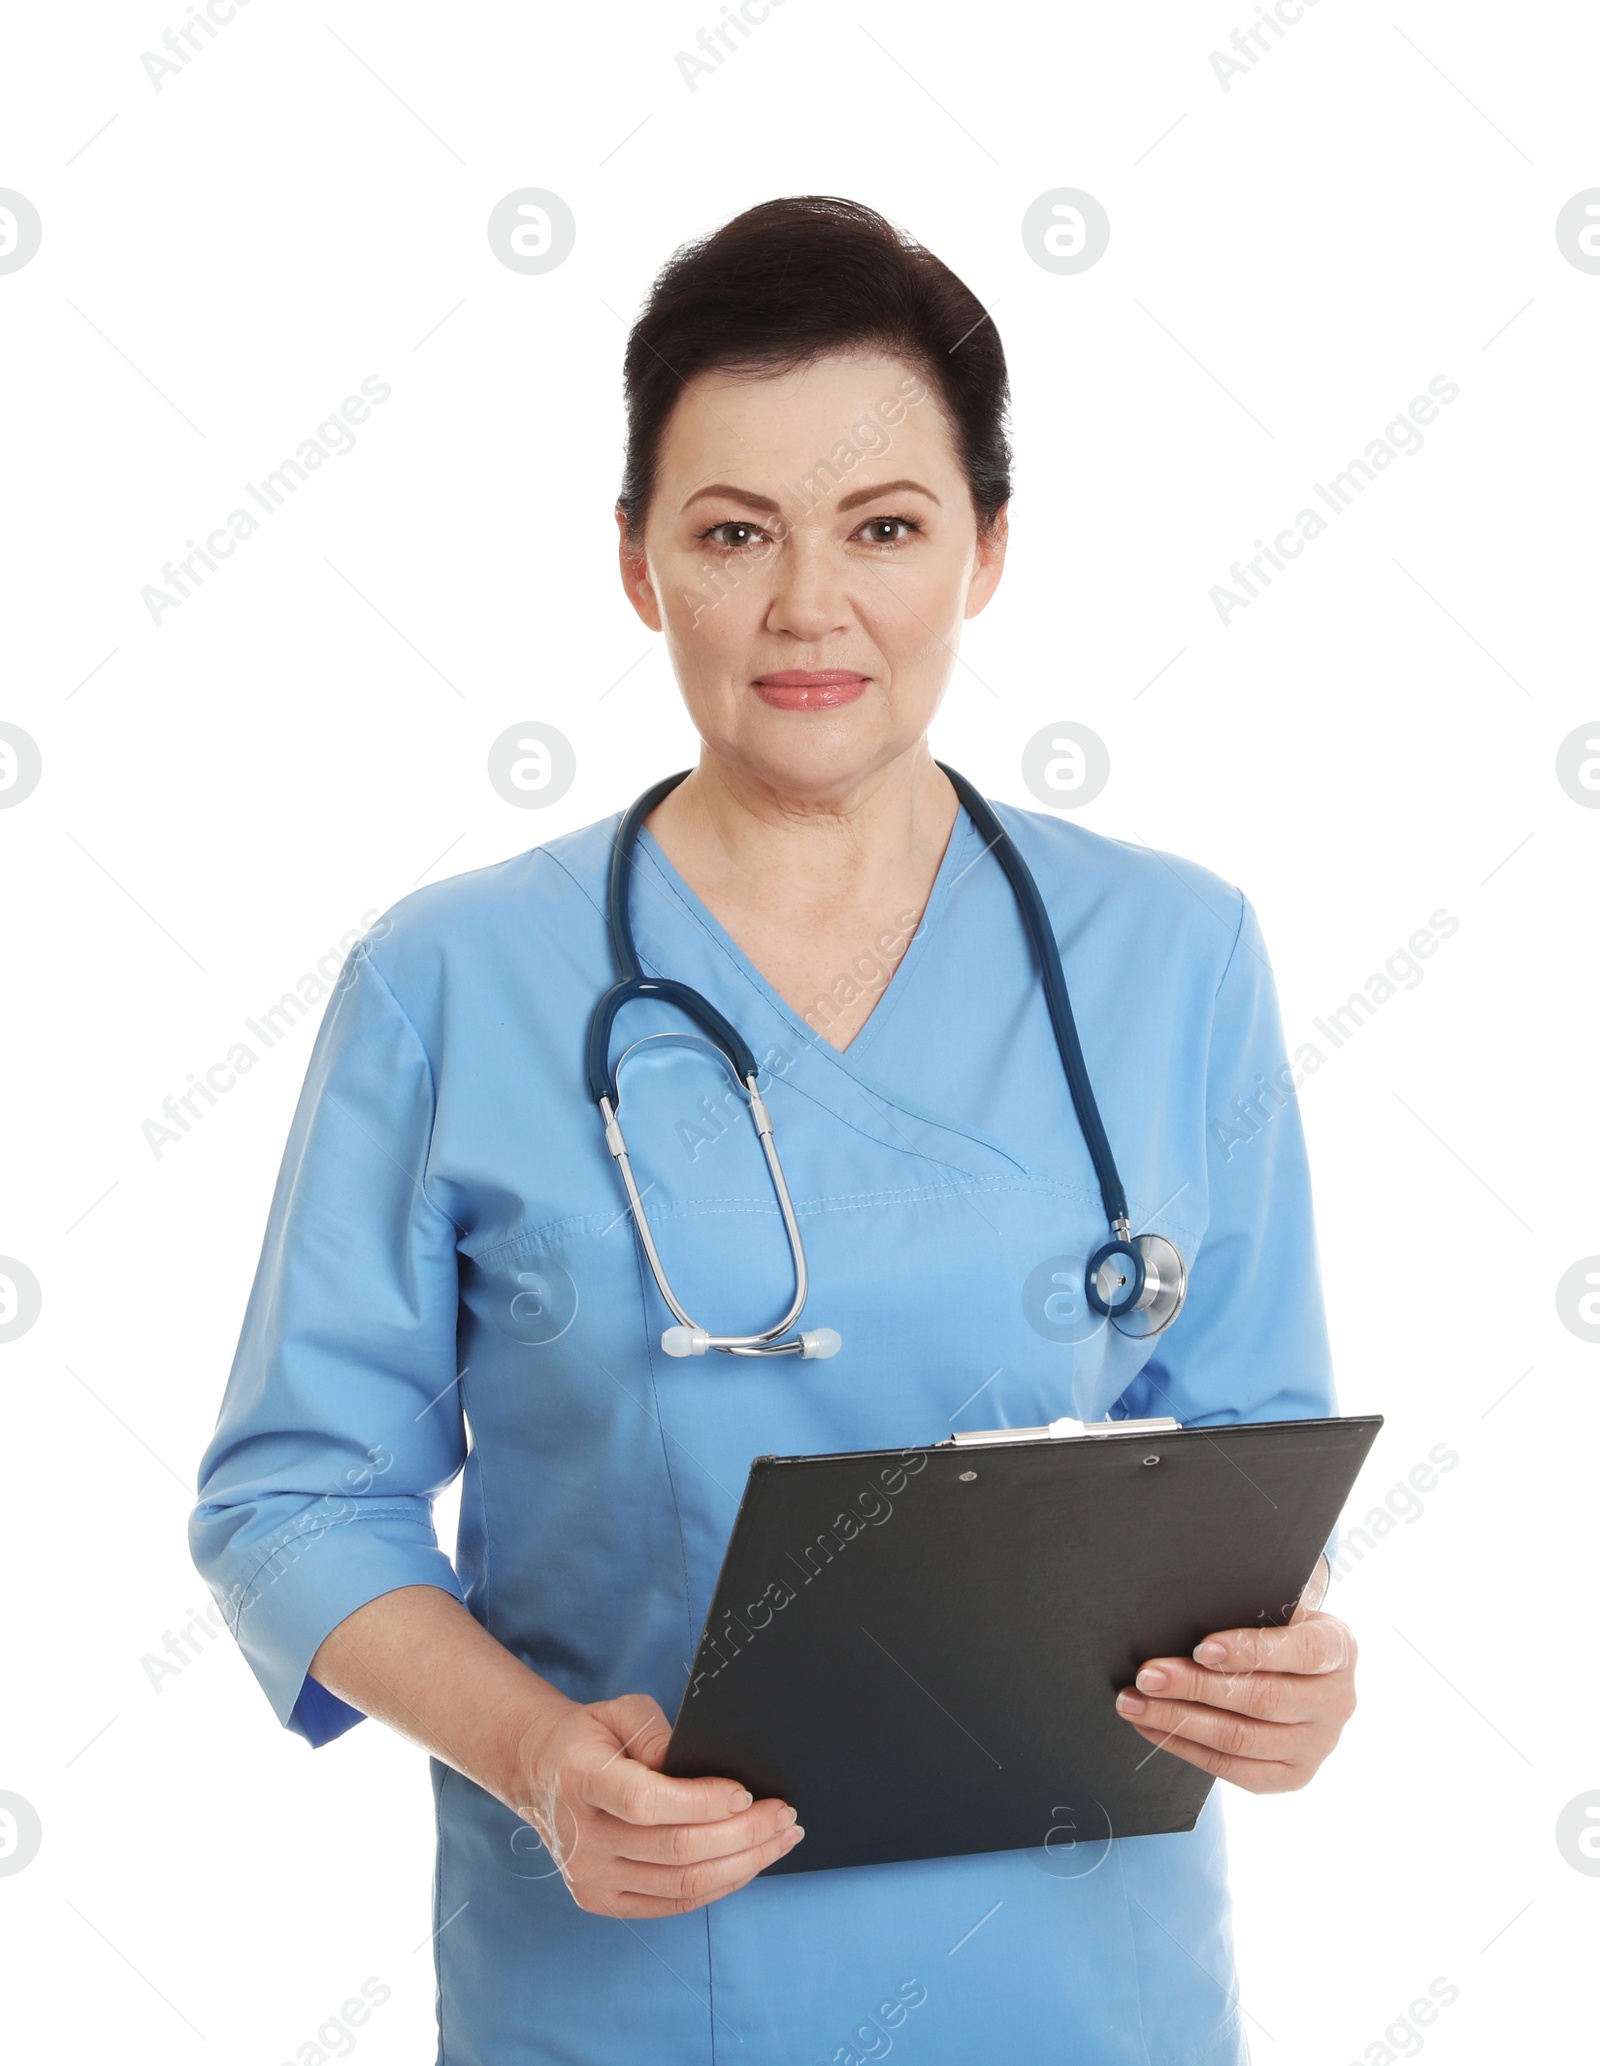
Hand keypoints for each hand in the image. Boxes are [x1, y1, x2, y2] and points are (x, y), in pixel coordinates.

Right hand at [506, 1691, 803, 1917]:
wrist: (543, 1773)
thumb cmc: (592, 1737)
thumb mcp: (620, 1712)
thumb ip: (655, 1731)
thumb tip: (693, 1765)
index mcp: (581, 1780)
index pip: (647, 1802)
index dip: (702, 1802)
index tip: (745, 1792)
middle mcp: (582, 1837)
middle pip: (675, 1849)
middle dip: (743, 1834)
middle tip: (784, 1814)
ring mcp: (590, 1877)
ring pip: (682, 1884)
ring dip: (742, 1864)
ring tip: (780, 1840)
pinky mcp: (602, 1900)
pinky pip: (673, 1903)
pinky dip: (718, 1885)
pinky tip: (747, 1864)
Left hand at [1114, 1571, 1356, 1793]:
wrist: (1305, 1675)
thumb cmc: (1279, 1630)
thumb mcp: (1281, 1610)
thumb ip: (1253, 1609)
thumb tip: (1190, 1605)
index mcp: (1338, 1649)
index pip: (1300, 1652)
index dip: (1249, 1650)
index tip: (1200, 1647)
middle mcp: (1337, 1702)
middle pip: (1262, 1699)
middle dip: (1195, 1686)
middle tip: (1147, 1675)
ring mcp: (1318, 1746)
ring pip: (1241, 1739)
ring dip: (1179, 1721)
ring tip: (1134, 1703)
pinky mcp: (1293, 1776)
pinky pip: (1232, 1768)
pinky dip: (1185, 1748)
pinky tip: (1152, 1728)